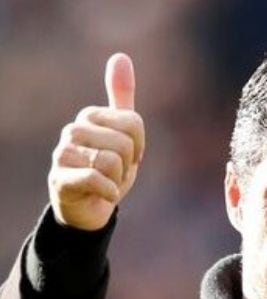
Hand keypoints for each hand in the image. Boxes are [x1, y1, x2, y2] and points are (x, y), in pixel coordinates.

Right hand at [48, 53, 145, 230]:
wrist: (89, 207)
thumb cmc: (108, 168)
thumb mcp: (123, 133)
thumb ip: (122, 97)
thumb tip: (120, 56)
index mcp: (90, 116)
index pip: (134, 123)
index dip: (139, 147)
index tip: (128, 156)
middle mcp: (73, 130)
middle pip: (124, 143)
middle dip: (128, 164)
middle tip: (116, 172)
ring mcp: (63, 154)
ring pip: (112, 161)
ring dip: (118, 179)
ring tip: (106, 182)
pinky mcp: (60, 178)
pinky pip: (98, 180)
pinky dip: (109, 192)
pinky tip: (103, 194)